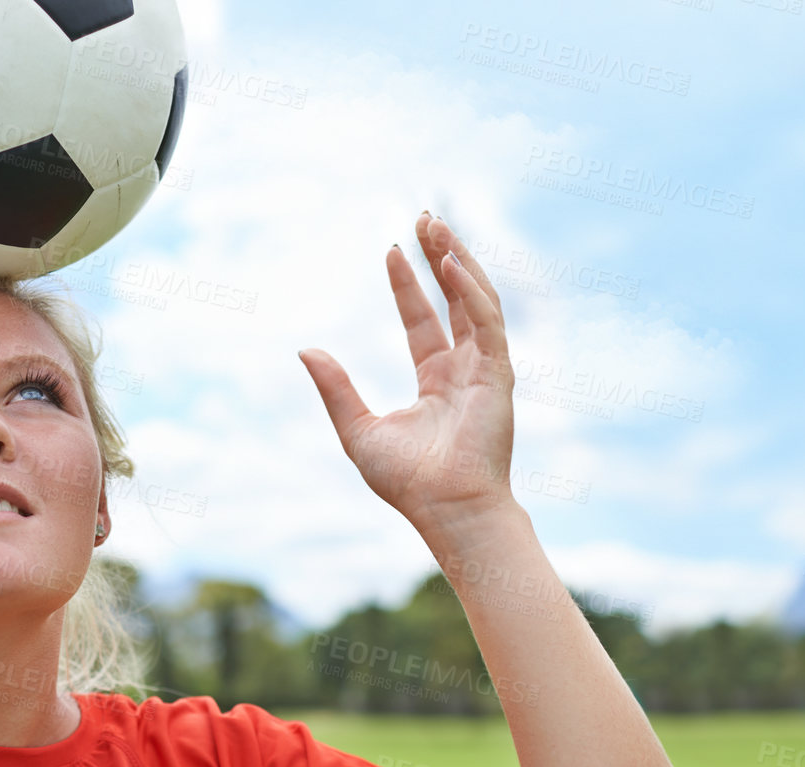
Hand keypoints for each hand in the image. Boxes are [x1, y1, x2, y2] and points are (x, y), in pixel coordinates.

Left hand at [298, 211, 519, 538]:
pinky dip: (470, 291)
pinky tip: (449, 264)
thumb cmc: (408, 481)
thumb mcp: (357, 428)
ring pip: (477, 301)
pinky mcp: (499, 374)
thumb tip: (305, 349)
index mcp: (437, 381)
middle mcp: (465, 370)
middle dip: (441, 257)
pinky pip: (487, 322)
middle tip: (425, 218)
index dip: (409, 285)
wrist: (445, 509)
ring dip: (458, 261)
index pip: (424, 321)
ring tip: (437, 226)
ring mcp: (486, 369)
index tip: (393, 251)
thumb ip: (335, 388)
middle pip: (455, 300)